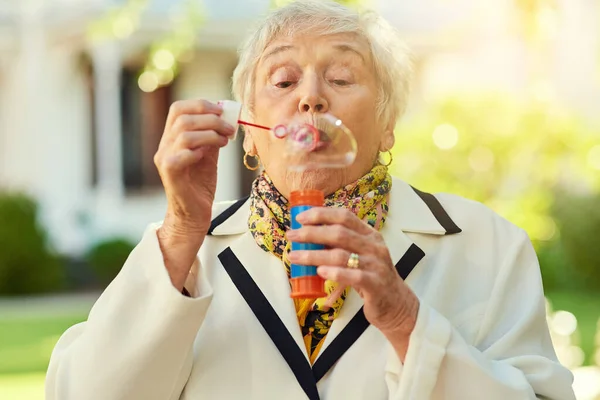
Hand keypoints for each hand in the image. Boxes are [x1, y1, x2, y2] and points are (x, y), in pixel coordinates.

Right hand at [154, 100, 235, 288]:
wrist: (193, 214)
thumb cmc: (200, 185)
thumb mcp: (209, 155)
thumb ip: (212, 136)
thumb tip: (225, 117)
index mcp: (172, 138)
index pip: (178, 109)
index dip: (200, 104)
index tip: (222, 110)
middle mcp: (164, 145)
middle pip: (182, 117)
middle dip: (210, 118)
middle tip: (229, 127)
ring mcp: (164, 159)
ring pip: (184, 134)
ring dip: (210, 133)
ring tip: (225, 141)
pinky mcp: (169, 173)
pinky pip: (181, 154)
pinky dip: (198, 150)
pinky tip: (209, 156)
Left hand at [286, 207, 419, 359]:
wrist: (396, 303)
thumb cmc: (371, 276)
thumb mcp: (360, 255)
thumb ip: (341, 245)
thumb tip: (307, 236)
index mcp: (369, 234)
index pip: (345, 217)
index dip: (321, 214)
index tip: (301, 218)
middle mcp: (374, 246)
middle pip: (339, 233)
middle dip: (311, 233)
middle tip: (292, 236)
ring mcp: (376, 265)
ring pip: (341, 255)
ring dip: (314, 255)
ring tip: (295, 256)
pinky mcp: (375, 284)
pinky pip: (353, 276)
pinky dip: (335, 273)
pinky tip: (320, 272)